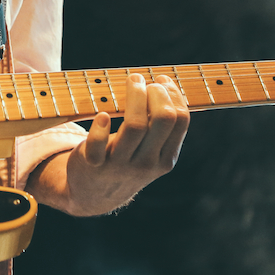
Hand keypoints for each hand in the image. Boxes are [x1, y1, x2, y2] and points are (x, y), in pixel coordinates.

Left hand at [50, 73, 189, 215]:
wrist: (94, 194)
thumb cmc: (127, 160)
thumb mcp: (152, 152)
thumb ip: (162, 128)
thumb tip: (168, 85)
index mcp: (166, 159)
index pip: (180, 120)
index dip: (173, 94)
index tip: (161, 80)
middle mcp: (147, 163)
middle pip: (163, 118)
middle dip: (156, 91)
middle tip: (142, 81)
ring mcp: (120, 164)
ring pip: (135, 125)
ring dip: (134, 95)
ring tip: (130, 81)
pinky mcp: (93, 163)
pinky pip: (98, 144)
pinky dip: (100, 128)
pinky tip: (103, 114)